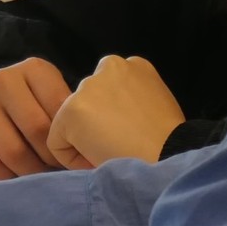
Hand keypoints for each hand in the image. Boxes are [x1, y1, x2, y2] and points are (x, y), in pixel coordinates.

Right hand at [0, 57, 72, 178]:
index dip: (71, 139)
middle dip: (53, 158)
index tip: (78, 156)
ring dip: (32, 172)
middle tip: (61, 170)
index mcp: (34, 69)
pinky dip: (7, 179)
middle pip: (36, 130)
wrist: (4, 106)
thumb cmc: (44, 108)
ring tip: (42, 176)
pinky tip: (18, 177)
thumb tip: (90, 155)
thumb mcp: (62, 102)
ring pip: (12, 151)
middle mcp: (3, 80)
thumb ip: (73, 119)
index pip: (59, 109)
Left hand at [46, 55, 185, 169]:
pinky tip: (98, 159)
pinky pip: (57, 144)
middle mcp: (110, 66)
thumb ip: (130, 102)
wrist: (169, 159)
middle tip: (120, 146)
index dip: (117, 120)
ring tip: (111, 153)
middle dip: (97, 126)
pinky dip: (72, 159)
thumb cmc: (168, 144)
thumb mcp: (155, 106)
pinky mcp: (72, 110)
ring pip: (72, 123)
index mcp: (134, 65)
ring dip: (85, 140)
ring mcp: (88, 86)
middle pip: (89, 105)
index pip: (108, 93)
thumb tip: (110, 120)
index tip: (134, 135)